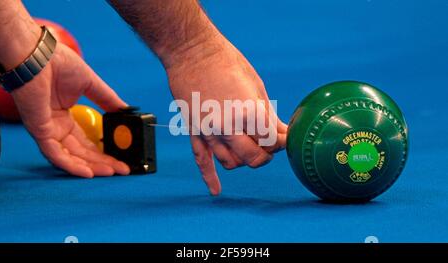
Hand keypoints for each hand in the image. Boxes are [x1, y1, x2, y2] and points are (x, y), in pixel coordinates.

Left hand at [11, 43, 129, 177]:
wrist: (39, 55)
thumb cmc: (59, 64)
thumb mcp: (92, 84)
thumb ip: (108, 100)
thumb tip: (126, 111)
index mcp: (66, 117)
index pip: (87, 140)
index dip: (105, 150)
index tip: (121, 156)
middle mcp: (56, 127)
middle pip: (82, 152)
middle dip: (104, 161)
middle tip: (123, 169)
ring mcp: (47, 131)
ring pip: (71, 157)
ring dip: (92, 166)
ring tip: (112, 172)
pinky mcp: (40, 131)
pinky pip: (56, 154)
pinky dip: (72, 165)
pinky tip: (89, 172)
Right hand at [166, 34, 287, 194]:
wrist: (192, 52)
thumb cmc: (227, 62)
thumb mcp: (256, 85)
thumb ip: (268, 115)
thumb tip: (283, 133)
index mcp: (248, 113)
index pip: (272, 142)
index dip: (282, 141)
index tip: (284, 137)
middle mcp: (229, 127)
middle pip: (254, 158)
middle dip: (266, 155)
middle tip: (268, 146)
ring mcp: (209, 132)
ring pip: (231, 162)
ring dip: (244, 160)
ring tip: (249, 148)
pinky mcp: (195, 132)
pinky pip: (201, 161)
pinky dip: (209, 177)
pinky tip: (216, 190)